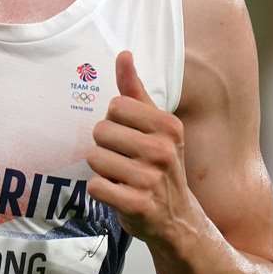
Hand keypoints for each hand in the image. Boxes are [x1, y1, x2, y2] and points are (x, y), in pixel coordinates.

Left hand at [86, 51, 199, 249]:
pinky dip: (99, 191)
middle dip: (104, 147)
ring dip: (101, 171)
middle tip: (124, 162)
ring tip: (122, 179)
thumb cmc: (160, 167)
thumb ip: (135, 91)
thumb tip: (123, 54)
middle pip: (100, 131)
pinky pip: (95, 186)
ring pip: (94, 159)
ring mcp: (151, 179)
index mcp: (168, 126)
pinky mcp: (137, 205)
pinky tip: (118, 195)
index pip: (115, 106)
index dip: (114, 123)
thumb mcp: (155, 128)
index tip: (129, 138)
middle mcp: (163, 150)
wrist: (178, 219)